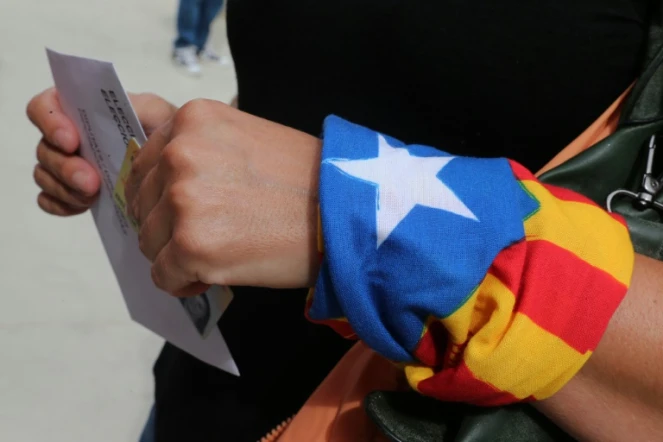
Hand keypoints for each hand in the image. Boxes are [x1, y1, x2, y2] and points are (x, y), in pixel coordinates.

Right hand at [27, 88, 176, 215]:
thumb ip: (138, 106)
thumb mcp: (157, 112)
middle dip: (66, 168)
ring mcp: (65, 164)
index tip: (71, 141)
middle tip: (92, 182)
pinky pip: (48, 200)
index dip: (50, 123)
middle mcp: (67, 135)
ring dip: (65, 189)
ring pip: (44, 176)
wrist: (171, 162)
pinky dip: (61, 205)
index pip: (44, 107)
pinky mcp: (69, 191)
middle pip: (44, 149)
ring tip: (93, 196)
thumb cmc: (161, 131)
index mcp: (80, 109)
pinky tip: (83, 206)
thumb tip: (123, 110)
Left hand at [125, 99, 320, 296]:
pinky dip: (185, 281)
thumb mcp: (243, 137)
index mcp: (192, 121)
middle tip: (214, 231)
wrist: (345, 212)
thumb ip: (193, 143)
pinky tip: (217, 273)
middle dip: (169, 225)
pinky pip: (163, 275)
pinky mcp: (192, 245)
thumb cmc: (305, 180)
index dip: (162, 193)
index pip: (142, 163)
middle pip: (142, 204)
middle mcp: (180, 154)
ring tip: (223, 250)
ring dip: (178, 254)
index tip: (183, 207)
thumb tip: (146, 162)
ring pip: (149, 242)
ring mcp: (183, 200)